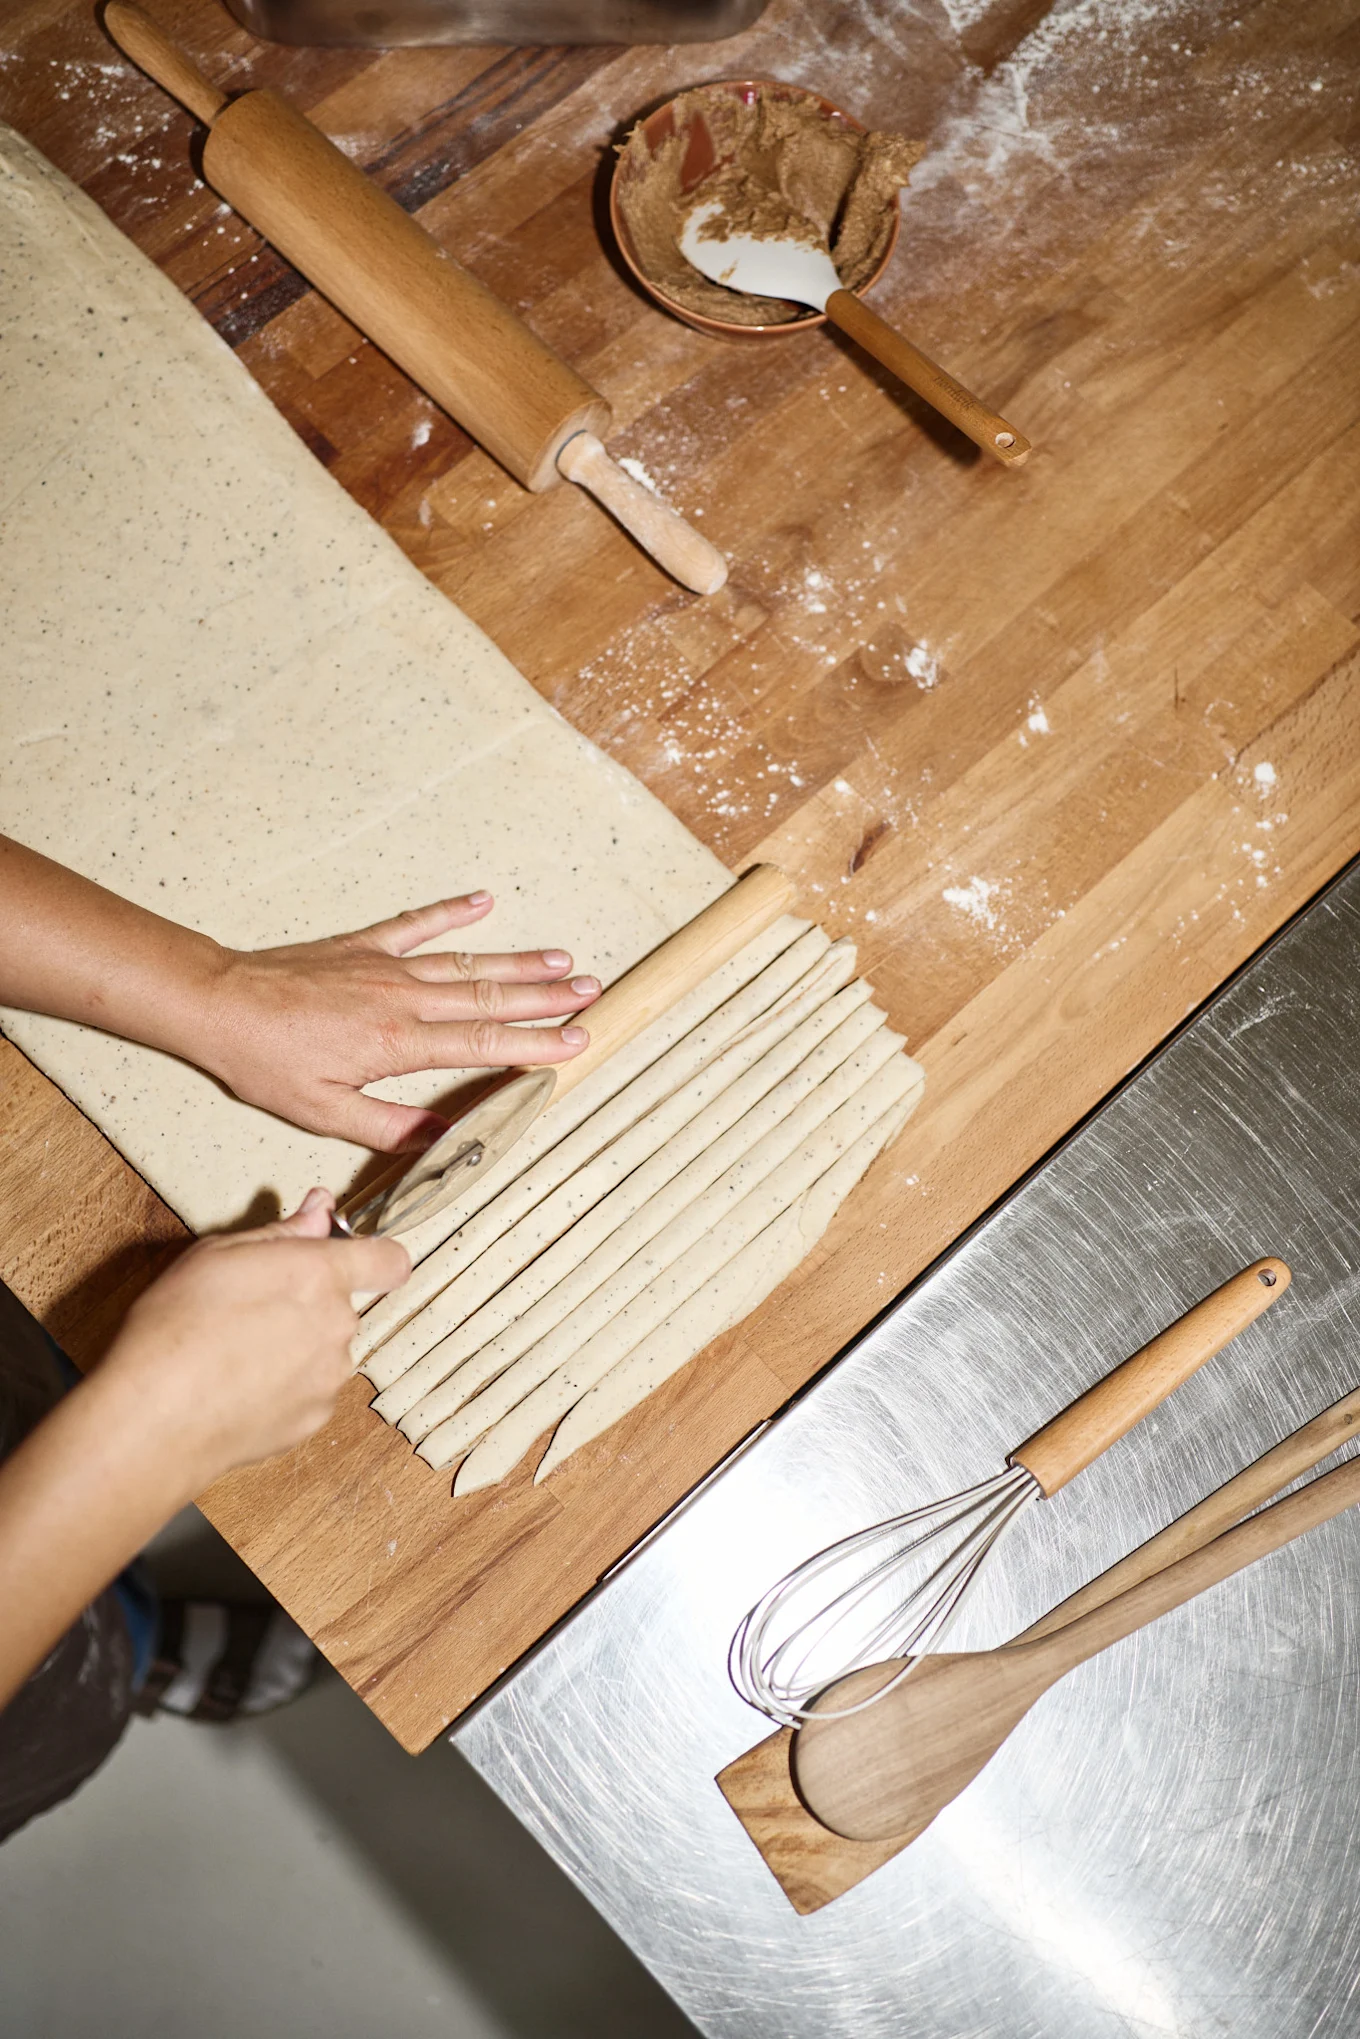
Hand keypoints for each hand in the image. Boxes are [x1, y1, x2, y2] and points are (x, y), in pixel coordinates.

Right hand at [103, 1189, 408, 1485]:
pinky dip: (285, 1388)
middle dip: (307, 1303)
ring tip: (236, 1353)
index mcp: (320, 1275)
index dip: (375, 1257)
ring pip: (325, 1350)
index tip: (355, 1259)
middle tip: (252, 1308)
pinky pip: (311, 1391)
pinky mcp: (315, 1418)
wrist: (155, 1415)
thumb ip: (283, 1231)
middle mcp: (337, 1325)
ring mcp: (329, 1376)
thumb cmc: (177, 1328)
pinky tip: (239, 1387)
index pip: (388, 1260)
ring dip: (296, 1347)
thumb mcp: (219, 1254)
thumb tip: (319, 1209)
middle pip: (342, 1306)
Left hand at [200, 891, 600, 1150]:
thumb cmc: (264, 1061)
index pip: (482, 1044)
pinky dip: (452, 912)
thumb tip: (442, 1141)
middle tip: (590, 993)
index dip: (535, 1045)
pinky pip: (417, 924)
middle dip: (545, 998)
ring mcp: (384, 966)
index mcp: (396, 1043)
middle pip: (489, 998)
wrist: (218, 1003)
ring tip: (561, 960)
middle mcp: (401, 998)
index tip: (576, 1042)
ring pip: (465, 962)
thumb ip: (389, 1126)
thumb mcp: (323, 1112)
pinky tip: (484, 901)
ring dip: (517, 962)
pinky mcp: (362, 946)